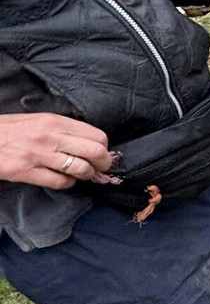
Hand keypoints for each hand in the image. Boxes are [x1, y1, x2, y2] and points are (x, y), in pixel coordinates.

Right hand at [0, 114, 114, 189]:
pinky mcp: (26, 171)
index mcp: (55, 121)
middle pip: (95, 152)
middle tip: (99, 168)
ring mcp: (38, 155)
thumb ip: (64, 129)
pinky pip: (60, 182)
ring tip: (82, 175)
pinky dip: (67, 183)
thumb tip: (90, 143)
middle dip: (103, 164)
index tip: (100, 154)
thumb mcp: (39, 120)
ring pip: (81, 169)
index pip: (97, 136)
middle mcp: (50, 136)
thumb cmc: (11, 129)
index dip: (104, 148)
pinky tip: (63, 179)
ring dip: (86, 175)